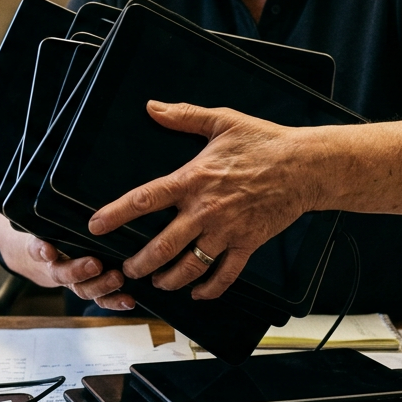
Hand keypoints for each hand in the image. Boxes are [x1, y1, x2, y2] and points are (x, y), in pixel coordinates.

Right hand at [0, 215, 135, 310]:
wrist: (48, 253)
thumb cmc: (56, 229)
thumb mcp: (52, 218)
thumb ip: (58, 209)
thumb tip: (67, 173)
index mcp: (44, 248)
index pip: (37, 249)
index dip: (41, 251)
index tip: (47, 249)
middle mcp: (58, 267)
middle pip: (63, 274)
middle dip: (79, 271)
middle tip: (94, 264)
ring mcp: (75, 281)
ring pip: (83, 289)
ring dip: (100, 286)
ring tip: (117, 278)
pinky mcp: (92, 288)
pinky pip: (101, 299)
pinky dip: (115, 301)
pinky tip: (129, 299)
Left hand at [87, 101, 318, 299]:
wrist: (306, 166)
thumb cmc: (265, 141)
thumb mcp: (223, 121)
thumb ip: (184, 117)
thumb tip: (152, 107)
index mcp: (194, 180)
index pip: (145, 199)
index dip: (116, 214)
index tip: (95, 226)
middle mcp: (206, 210)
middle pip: (163, 246)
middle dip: (140, 263)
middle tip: (126, 269)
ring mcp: (227, 231)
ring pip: (190, 266)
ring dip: (169, 279)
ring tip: (157, 283)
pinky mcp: (248, 244)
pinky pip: (225, 274)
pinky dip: (210, 288)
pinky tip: (197, 293)